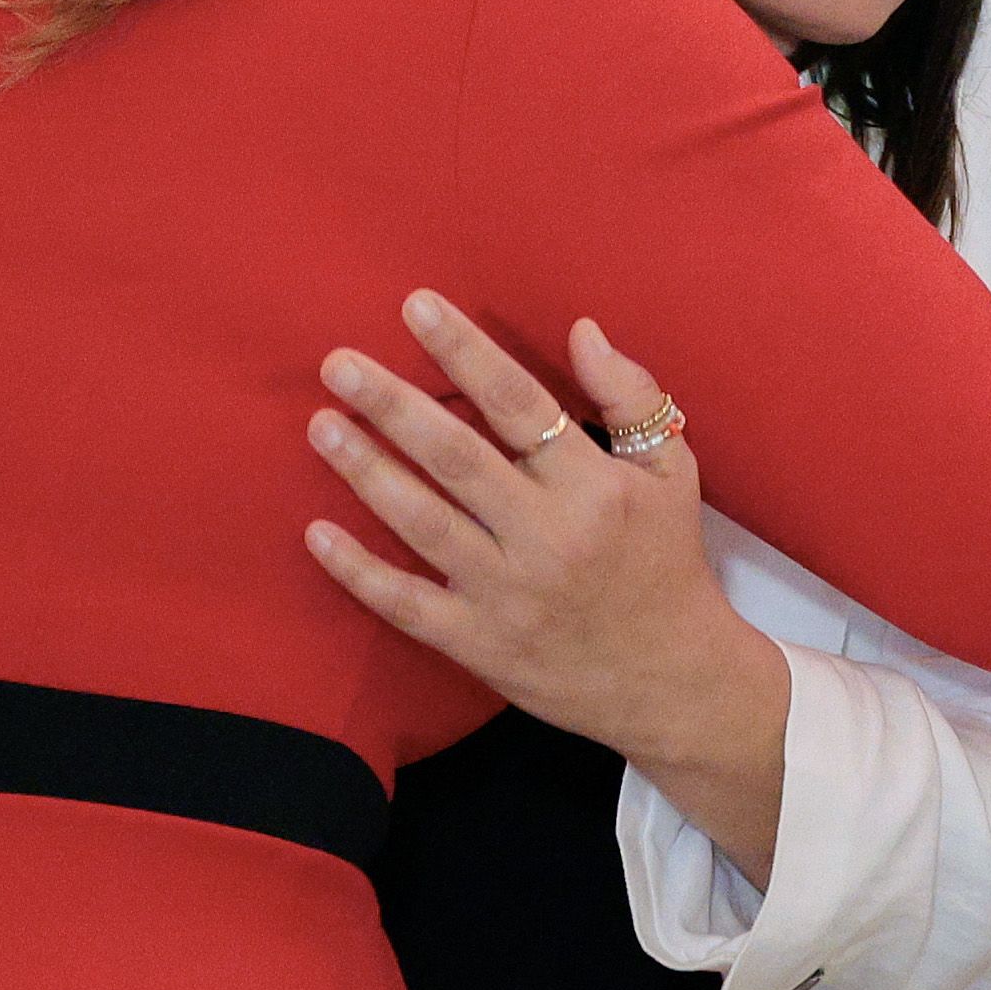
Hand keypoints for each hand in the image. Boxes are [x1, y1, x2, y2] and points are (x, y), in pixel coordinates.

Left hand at [303, 293, 776, 793]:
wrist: (672, 681)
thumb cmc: (667, 563)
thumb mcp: (673, 473)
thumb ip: (632, 397)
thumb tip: (582, 330)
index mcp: (595, 489)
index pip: (520, 405)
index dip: (465, 353)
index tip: (417, 308)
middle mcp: (548, 537)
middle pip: (456, 456)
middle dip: (392, 404)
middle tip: (338, 364)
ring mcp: (507, 594)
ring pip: (422, 522)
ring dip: (366, 470)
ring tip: (322, 425)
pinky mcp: (479, 644)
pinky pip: (406, 604)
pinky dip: (358, 570)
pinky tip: (317, 533)